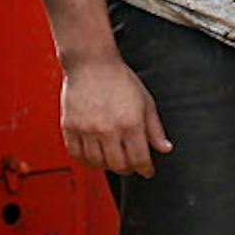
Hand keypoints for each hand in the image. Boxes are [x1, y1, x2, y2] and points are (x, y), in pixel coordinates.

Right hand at [61, 56, 171, 176]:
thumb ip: (155, 129)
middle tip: (131, 165)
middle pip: (118, 165)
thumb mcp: (146, 103)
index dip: (145, 169)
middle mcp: (107, 129)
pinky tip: (93, 157)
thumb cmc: (119, 79)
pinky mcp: (69, 126)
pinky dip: (85, 160)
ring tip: (112, 159)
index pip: (139, 159)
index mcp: (130, 124)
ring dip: (107, 166)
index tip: (147, 171)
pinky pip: (75, 154)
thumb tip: (165, 149)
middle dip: (128, 169)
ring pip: (97, 163)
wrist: (91, 64)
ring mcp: (87, 129)